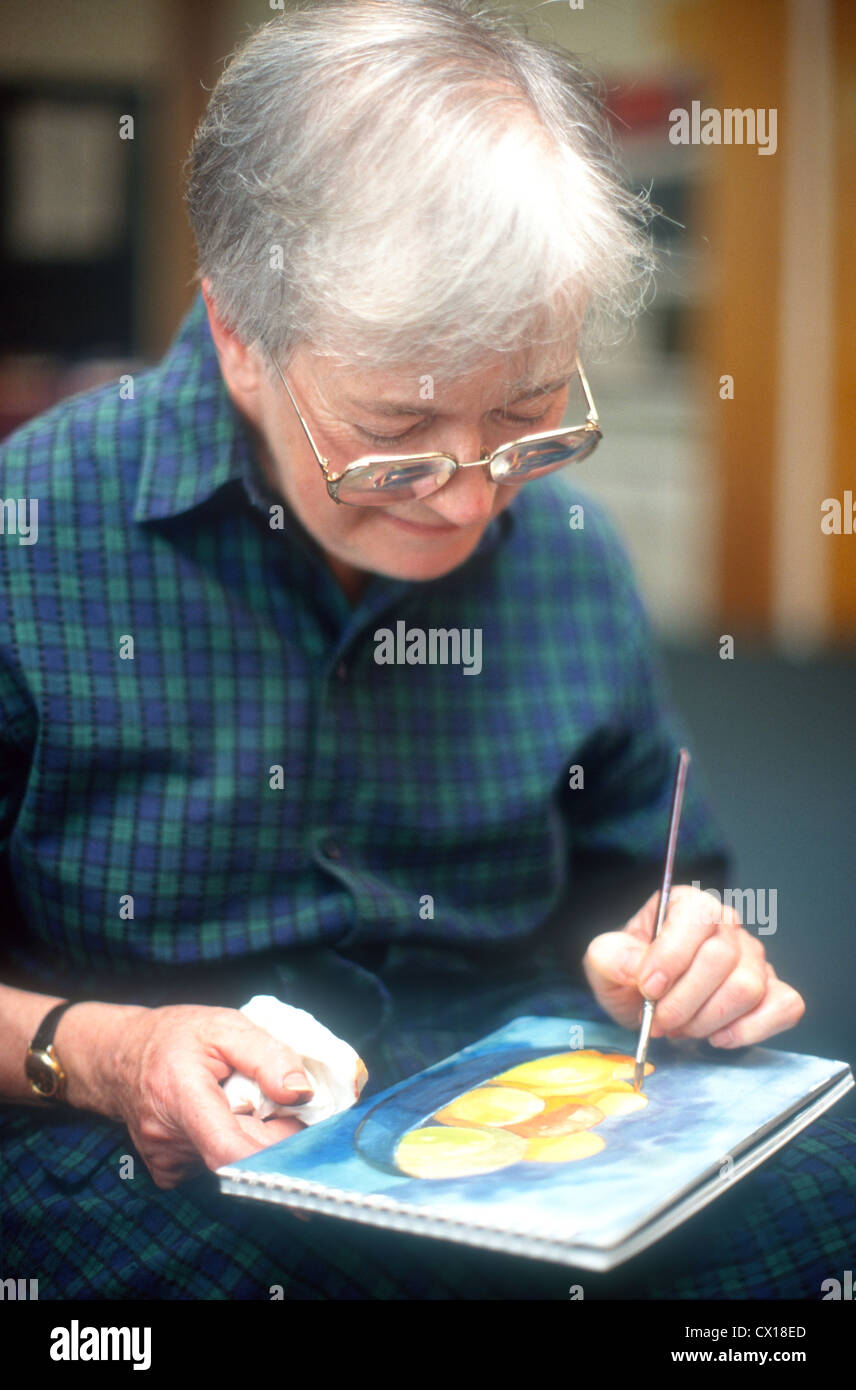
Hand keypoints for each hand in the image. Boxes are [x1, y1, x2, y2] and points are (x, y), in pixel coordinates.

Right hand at [100, 1003, 315, 1190]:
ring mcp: (165, 1160)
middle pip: (243, 1154)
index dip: (272, 1160)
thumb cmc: (176, 1036)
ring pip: (233, 1159)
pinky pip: (216, 1164)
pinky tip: (219, 1118)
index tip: (307, 1153)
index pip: (228, 1150)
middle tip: (283, 1101)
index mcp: (179, 1094)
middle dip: (276, 1133)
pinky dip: (231, 1144)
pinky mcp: (168, 1172)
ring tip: (239, 1100)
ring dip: (252, 1136)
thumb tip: (302, 1094)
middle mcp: (167, 1136)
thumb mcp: (225, 1026)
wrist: (120, 1055)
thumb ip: (267, 1057)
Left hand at [582, 883, 804, 1047]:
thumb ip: (611, 957)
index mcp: (687, 904)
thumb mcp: (604, 961)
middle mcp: (726, 925)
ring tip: (682, 1027)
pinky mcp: (773, 990)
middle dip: (683, 1001)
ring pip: (748, 988)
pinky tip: (717, 1036)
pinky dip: (750, 1030)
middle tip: (659, 1021)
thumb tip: (636, 967)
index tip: (647, 988)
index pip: (697, 917)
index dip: (672, 956)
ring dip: (707, 1020)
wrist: (645, 1001)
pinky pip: (785, 1006)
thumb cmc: (629, 973)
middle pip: (721, 960)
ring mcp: (754, 957)